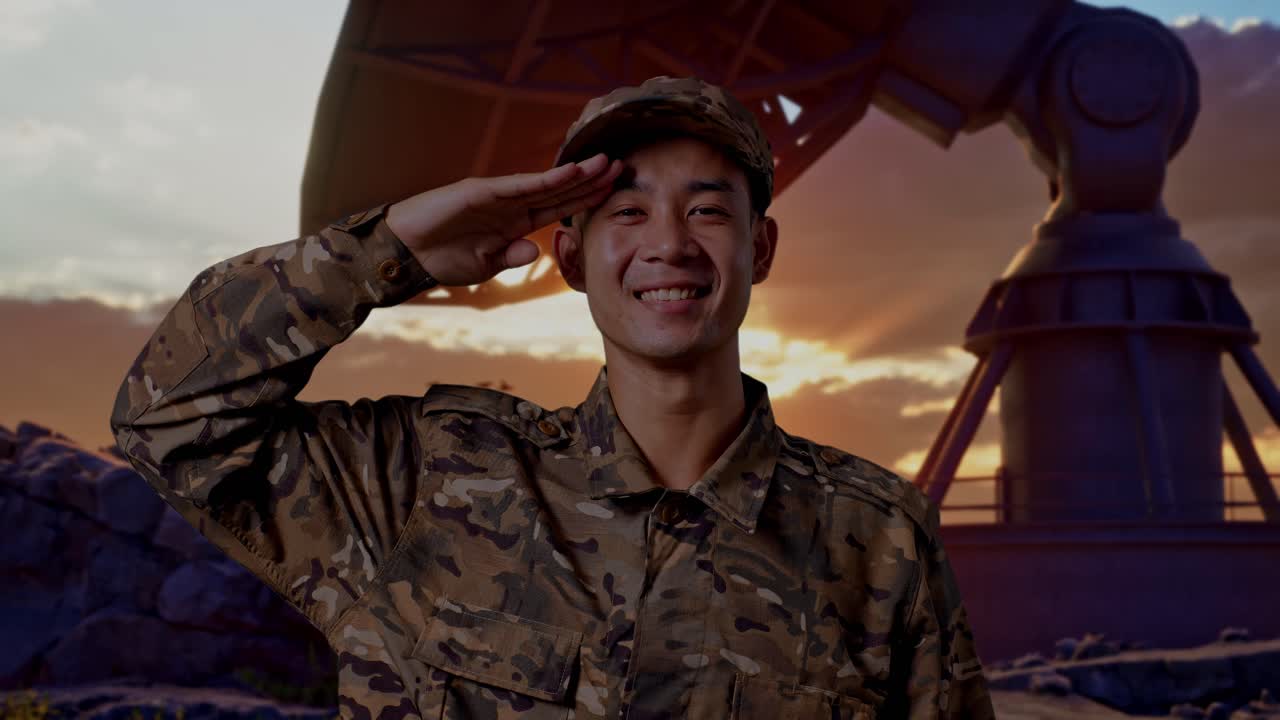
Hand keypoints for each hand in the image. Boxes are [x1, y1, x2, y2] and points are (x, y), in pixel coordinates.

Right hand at [385, 153, 622, 286]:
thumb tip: (534, 250)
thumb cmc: (443, 258)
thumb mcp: (486, 265)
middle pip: (560, 191)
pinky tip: (569, 172)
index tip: (615, 192)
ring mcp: (497, 196)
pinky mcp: (480, 192)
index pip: (560, 208)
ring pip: (545, 184)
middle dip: (592, 181)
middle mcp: (511, 205)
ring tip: (605, 164)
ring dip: (576, 174)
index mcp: (516, 223)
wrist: (407, 253)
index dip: (587, 200)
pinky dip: (544, 180)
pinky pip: (519, 186)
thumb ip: (511, 256)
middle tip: (623, 168)